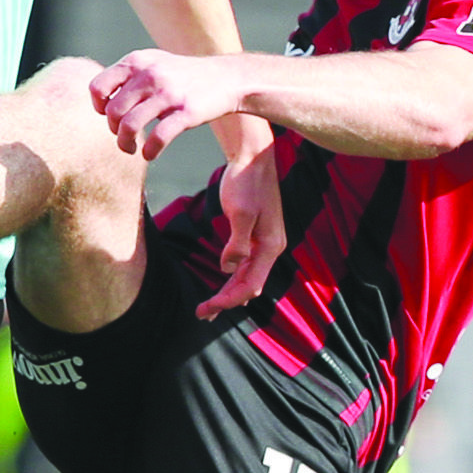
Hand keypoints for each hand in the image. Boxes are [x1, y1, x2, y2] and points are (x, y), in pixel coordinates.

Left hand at [90, 51, 247, 159]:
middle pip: (113, 112)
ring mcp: (169, 93)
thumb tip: (99, 102)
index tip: (110, 115)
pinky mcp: (187, 112)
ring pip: (129, 126)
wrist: (227, 78)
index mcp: (137, 61)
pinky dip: (148, 152)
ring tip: (130, 150)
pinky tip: (149, 154)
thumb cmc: (182, 76)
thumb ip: (126, 76)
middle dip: (114, 131)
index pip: (97, 87)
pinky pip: (157, 138)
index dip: (99, 107)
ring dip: (125, 145)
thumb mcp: (153, 63)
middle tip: (124, 137)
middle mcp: (150, 74)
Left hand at [197, 149, 285, 319]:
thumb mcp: (241, 211)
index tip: (206, 308)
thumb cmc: (246, 181)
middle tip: (201, 314)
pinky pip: (246, 265)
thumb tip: (228, 269)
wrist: (252, 157)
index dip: (228, 301)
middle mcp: (271, 248)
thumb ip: (237, 242)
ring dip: (229, 293)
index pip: (250, 286)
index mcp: (271, 246)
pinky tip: (222, 285)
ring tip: (208, 307)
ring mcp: (265, 242)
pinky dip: (233, 279)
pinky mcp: (257, 235)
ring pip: (248, 277)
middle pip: (250, 286)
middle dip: (226, 302)